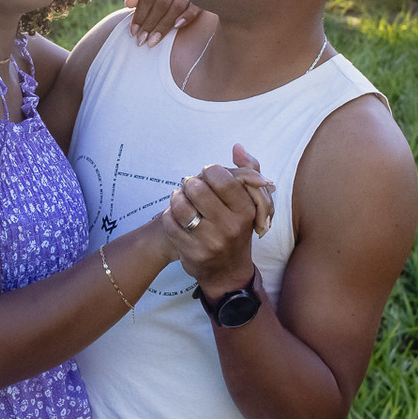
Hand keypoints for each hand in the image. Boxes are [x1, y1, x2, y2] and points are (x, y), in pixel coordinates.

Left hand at [122, 0, 201, 46]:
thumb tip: (129, 3)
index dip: (139, 16)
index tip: (133, 32)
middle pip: (162, 4)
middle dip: (151, 25)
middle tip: (142, 41)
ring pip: (177, 7)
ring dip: (165, 26)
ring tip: (154, 41)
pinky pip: (195, 7)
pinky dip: (187, 17)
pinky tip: (176, 28)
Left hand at [162, 144, 274, 293]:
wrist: (228, 271)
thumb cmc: (236, 227)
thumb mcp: (248, 201)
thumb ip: (247, 171)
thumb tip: (237, 147)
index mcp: (246, 211)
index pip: (222, 178)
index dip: (210, 171)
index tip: (207, 175)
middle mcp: (230, 227)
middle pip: (197, 189)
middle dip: (190, 183)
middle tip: (191, 186)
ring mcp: (210, 242)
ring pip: (180, 206)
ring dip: (176, 198)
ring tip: (180, 198)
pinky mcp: (192, 253)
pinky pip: (170, 224)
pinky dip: (169, 215)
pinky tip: (176, 216)